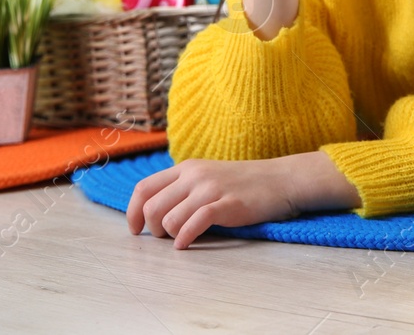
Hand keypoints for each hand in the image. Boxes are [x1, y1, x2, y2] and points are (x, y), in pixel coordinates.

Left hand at [126, 157, 300, 247]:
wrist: (281, 179)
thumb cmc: (244, 184)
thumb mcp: (208, 176)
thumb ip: (183, 188)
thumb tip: (154, 213)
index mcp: (186, 168)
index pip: (144, 188)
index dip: (132, 212)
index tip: (136, 230)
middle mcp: (194, 175)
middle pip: (152, 207)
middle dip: (153, 229)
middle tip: (166, 236)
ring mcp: (211, 189)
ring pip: (170, 218)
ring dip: (170, 235)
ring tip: (183, 238)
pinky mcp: (227, 204)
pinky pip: (194, 224)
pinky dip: (185, 238)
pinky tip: (187, 245)